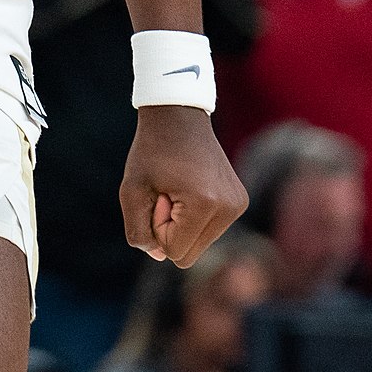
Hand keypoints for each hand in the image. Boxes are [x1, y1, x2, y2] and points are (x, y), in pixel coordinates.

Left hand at [120, 105, 247, 266]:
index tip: (158, 194)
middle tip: (166, 192)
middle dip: (170, 230)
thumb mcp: (131, 189)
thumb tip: (161, 257)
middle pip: (190, 254)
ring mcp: (238, 205)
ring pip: (200, 244)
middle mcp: (229, 208)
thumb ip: (138, 231)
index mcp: (204, 204)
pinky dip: (195, 217)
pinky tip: (190, 187)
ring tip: (177, 187)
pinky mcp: (240, 201)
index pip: (174, 252)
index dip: (156, 228)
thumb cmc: (151, 149)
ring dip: (182, 224)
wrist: (178, 114)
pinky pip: (210, 230)